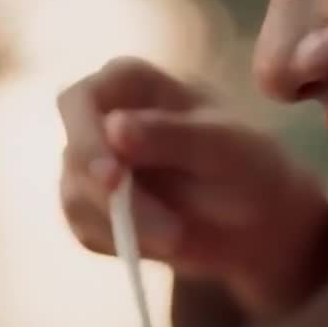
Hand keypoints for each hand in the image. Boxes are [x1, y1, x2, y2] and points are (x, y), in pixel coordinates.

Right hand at [57, 57, 327, 323]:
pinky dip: (120, 243)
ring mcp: (92, 163)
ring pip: (75, 197)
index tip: (114, 178)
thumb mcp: (225, 147)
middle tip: (156, 228)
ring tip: (177, 236)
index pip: (81, 98)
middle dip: (106, 195)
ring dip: (123, 225)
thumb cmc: (247, 167)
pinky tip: (161, 241)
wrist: (254, 222)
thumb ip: (173, 135)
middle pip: (73, 152)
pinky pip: (84, 229)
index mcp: (130, 82)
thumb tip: (114, 126)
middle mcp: (101, 117)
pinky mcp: (92, 205)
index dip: (86, 136)